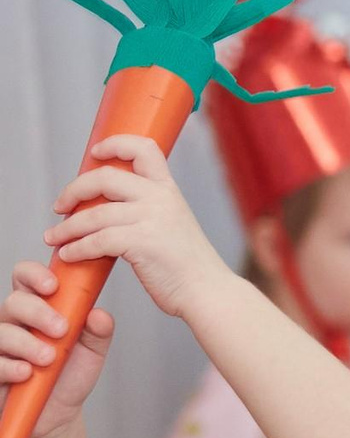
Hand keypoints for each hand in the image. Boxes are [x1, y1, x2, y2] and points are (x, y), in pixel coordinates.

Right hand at [0, 266, 115, 437]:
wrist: (56, 414)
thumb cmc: (68, 376)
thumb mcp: (91, 353)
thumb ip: (98, 332)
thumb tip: (99, 314)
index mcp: (37, 309)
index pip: (26, 278)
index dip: (35, 275)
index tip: (53, 286)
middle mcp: (14, 322)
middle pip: (14, 302)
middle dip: (39, 312)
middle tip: (61, 330)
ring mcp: (0, 346)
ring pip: (2, 331)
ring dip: (28, 343)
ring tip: (49, 359)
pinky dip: (10, 366)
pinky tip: (26, 373)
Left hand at [42, 137, 234, 320]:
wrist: (209, 292)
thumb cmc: (187, 266)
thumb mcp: (173, 224)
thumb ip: (146, 209)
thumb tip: (104, 208)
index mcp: (169, 190)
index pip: (143, 148)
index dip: (115, 145)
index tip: (95, 154)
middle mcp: (161, 198)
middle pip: (104, 178)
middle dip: (73, 191)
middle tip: (60, 207)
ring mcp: (153, 219)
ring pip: (94, 214)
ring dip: (67, 228)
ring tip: (54, 238)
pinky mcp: (143, 242)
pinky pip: (97, 240)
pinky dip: (77, 248)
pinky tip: (69, 255)